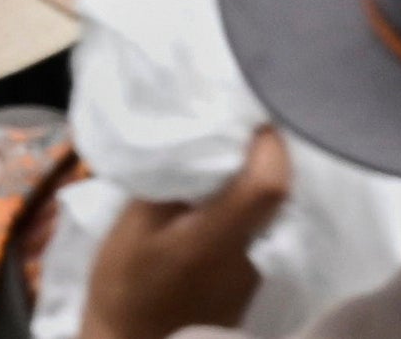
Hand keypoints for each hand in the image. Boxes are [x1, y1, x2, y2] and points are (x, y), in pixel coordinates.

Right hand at [78, 129, 289, 338]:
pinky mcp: (252, 281)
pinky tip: (214, 200)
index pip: (268, 185)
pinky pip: (258, 231)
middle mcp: (250, 256)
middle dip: (260, 155)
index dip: (270, 145)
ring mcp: (256, 272)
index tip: (251, 114)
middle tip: (233, 125)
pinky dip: (242, 209)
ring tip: (217, 157)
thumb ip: (166, 183)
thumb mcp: (130, 227)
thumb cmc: (123, 287)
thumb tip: (196, 139)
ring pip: (268, 212)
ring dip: (249, 182)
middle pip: (276, 194)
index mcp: (215, 240)